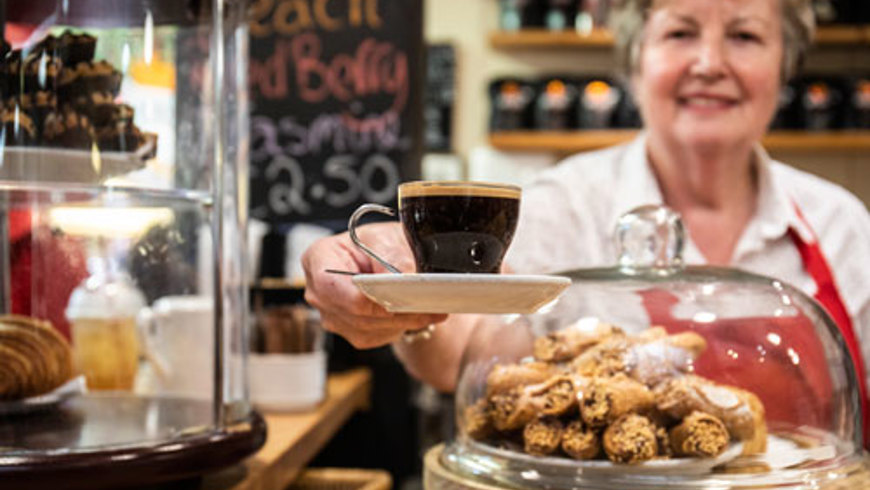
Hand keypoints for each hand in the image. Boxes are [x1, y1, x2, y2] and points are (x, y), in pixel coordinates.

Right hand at [302, 222, 446, 348]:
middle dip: (391, 310)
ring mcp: (331, 314)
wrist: (386, 259)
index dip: (363, 295)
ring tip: (428, 309)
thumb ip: (391, 255)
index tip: (395, 295)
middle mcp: (318, 290)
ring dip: (400, 321)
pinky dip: (397, 327)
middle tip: (425, 305)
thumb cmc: (378, 244)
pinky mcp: (348, 330)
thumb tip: (397, 279)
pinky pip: (373, 336)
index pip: (332, 285)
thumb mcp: (386, 237)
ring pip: (367, 327)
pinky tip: (413, 315)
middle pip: (352, 311)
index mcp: (319, 258)